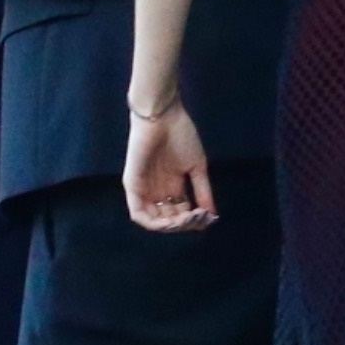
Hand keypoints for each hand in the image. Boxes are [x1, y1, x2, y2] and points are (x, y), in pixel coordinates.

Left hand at [123, 105, 215, 232]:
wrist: (163, 119)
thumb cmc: (181, 136)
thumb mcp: (197, 167)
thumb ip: (203, 191)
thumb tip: (212, 214)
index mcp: (172, 186)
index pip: (181, 212)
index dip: (194, 219)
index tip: (209, 217)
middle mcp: (157, 191)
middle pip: (169, 219)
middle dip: (185, 224)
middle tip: (199, 217)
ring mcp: (144, 190)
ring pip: (154, 220)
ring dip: (171, 226)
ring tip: (186, 219)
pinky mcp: (132, 186)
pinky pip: (138, 214)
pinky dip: (154, 223)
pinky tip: (170, 221)